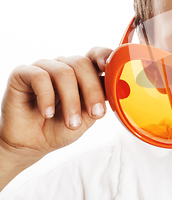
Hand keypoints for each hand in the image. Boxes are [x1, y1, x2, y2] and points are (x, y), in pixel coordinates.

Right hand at [0, 47, 111, 164]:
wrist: (32, 144)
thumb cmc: (60, 127)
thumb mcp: (88, 116)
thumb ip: (102, 99)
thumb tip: (120, 87)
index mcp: (83, 72)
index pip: (96, 55)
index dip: (105, 56)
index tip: (111, 68)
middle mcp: (64, 66)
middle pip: (82, 64)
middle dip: (92, 91)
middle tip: (96, 113)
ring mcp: (44, 67)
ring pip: (64, 72)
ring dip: (72, 101)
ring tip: (72, 123)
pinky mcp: (23, 73)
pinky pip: (39, 77)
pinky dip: (47, 97)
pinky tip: (47, 113)